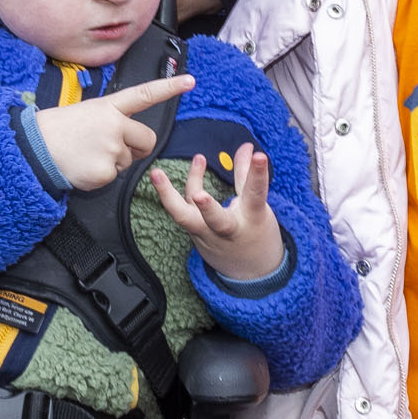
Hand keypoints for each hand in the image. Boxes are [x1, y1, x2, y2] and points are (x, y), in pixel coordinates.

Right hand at [32, 73, 193, 191]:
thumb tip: (128, 140)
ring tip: (87, 153)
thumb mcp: (87, 113)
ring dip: (113, 161)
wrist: (35, 149)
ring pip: (129, 161)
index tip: (190, 81)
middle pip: (147, 140)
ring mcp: (111, 148)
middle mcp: (114, 125)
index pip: (145, 95)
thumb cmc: (59, 130)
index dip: (169, 87)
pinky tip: (84, 166)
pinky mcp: (106, 171)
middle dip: (139, 148)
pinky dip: (101, 175)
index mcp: (109, 107)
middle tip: (114, 147)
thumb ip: (111, 120)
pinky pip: (114, 176)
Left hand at [151, 140, 284, 282]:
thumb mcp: (257, 205)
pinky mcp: (193, 235)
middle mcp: (228, 229)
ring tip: (156, 173)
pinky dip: (175, 194)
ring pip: (185, 218)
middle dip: (208, 209)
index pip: (255, 194)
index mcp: (252, 218)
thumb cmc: (255, 230)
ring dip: (167, 196)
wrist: (250, 272)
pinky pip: (182, 212)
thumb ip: (247, 175)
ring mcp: (207, 235)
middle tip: (199, 195)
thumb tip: (247, 146)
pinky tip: (168, 175)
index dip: (257, 176)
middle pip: (216, 220)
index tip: (260, 156)